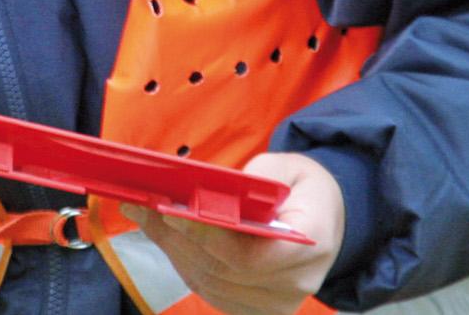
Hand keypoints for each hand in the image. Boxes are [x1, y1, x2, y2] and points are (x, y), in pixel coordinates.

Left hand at [121, 152, 344, 314]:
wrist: (325, 220)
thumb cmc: (301, 189)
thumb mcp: (287, 167)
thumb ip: (253, 178)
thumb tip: (206, 191)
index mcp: (312, 243)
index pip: (251, 255)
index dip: (208, 236)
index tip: (171, 211)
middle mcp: (297, 282)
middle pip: (223, 271)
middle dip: (178, 237)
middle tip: (144, 207)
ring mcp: (278, 303)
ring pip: (211, 283)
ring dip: (174, 250)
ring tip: (146, 217)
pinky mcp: (258, 309)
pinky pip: (212, 291)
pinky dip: (184, 264)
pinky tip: (166, 237)